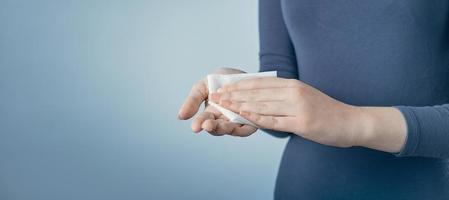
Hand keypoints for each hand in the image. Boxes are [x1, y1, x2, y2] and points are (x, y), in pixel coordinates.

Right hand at [177, 68, 257, 136]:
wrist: (242, 73)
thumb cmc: (220, 80)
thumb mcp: (203, 87)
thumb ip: (193, 101)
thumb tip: (180, 117)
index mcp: (210, 114)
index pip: (203, 121)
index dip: (199, 124)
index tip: (195, 127)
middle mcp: (223, 120)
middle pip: (217, 128)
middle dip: (212, 127)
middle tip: (207, 125)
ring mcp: (237, 121)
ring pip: (232, 129)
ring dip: (226, 128)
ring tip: (221, 125)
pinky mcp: (252, 120)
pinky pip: (248, 126)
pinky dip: (244, 123)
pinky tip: (241, 116)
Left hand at [211, 77, 406, 150]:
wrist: (349, 121)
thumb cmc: (324, 110)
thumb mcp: (303, 95)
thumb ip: (283, 94)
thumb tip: (258, 95)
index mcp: (293, 84)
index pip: (259, 83)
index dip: (238, 85)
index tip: (223, 88)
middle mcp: (294, 93)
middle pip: (257, 93)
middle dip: (233, 95)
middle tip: (216, 97)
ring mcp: (298, 108)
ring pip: (262, 106)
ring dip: (240, 106)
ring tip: (223, 107)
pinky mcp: (302, 123)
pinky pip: (275, 121)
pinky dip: (257, 119)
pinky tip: (244, 117)